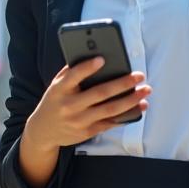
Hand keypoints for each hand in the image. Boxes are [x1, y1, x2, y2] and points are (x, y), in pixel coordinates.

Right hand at [23, 58, 150, 155]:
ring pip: (110, 109)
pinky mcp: (87, 132)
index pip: (74, 76)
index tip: (102, 59)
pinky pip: (110, 122)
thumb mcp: (56, 85)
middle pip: (100, 93)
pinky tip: (139, 107)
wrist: (43, 131)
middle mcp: (70, 105)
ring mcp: (79, 120)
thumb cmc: (55, 101)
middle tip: (139, 76)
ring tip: (145, 91)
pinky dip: (127, 115)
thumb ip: (70, 72)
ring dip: (131, 100)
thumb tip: (93, 56)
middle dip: (122, 84)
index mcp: (60, 90)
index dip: (87, 67)